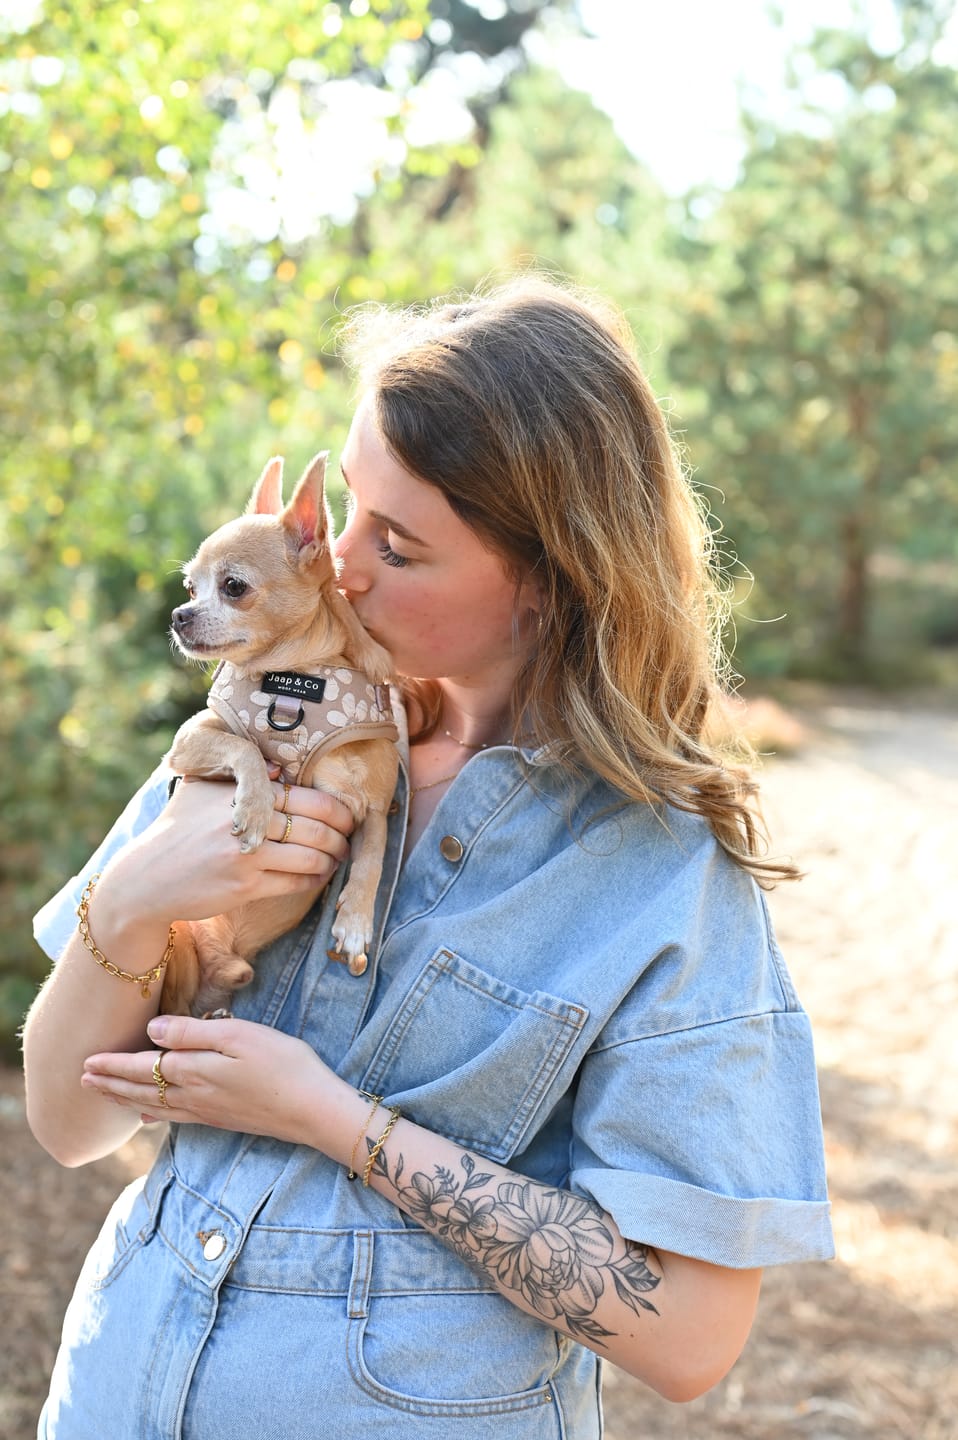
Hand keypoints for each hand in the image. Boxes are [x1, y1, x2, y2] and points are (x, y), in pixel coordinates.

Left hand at [81, 1014, 352, 1145]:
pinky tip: (147, 1115)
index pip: (143, 1067)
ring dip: (125, 1098)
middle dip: (111, 1083)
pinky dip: (154, 1114)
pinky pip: (175, 1117)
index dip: (113, 1064)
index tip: (86, 1061)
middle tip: (82, 1080)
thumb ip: (194, 1033)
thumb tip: (153, 1030)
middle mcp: (194, 1095)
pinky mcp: (222, 1119)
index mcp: (195, 1071)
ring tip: (104, 1095)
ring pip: (154, 1104)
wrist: (313, 1110)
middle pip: (143, 1088)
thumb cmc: (283, 1064)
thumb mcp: (239, 1036)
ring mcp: (208, 1111)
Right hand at [97, 775, 354, 930]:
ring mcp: (245, 857)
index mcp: (240, 794)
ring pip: (310, 857)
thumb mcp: (201, 792)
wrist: (145, 878)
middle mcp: (245, 822)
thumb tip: (280, 767)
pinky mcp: (244, 888)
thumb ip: (238, 778)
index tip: (347, 814)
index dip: (335, 808)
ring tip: (338, 857)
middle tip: (349, 837)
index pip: (304, 797)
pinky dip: (314, 879)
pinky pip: (294, 882)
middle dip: (341, 834)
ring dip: (332, 859)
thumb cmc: (176, 830)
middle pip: (314, 827)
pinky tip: (319, 876)